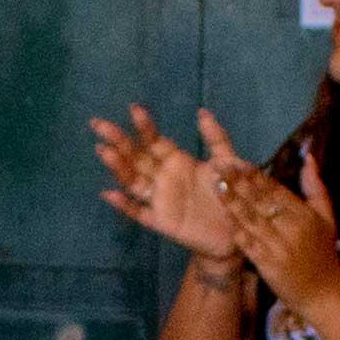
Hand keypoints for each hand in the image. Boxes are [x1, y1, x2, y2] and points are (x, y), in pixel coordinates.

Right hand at [90, 107, 252, 262]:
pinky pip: (139, 212)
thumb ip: (216, 138)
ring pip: (133, 181)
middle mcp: (164, 178)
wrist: (240, 230)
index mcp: (177, 161)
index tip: (133, 109)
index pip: (154, 140)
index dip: (144, 126)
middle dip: (118, 140)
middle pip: (136, 157)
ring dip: (118, 167)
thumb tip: (202, 112)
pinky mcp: (162, 222)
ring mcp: (161, 199)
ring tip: (104, 151)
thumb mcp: (228, 161)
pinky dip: (124, 204)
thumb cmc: (233, 194)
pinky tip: (108, 194)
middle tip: (98, 123)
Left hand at [213, 155, 339, 312]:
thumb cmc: (323, 254)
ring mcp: (279, 247)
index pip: (277, 190)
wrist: (323, 295)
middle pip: (261, 201)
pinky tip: (223, 216)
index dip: (256, 175)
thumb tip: (310, 158)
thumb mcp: (327, 219)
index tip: (238, 161)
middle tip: (219, 166)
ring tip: (217, 185)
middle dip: (240, 182)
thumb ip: (316, 188)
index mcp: (306, 215)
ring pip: (252, 220)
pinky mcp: (268, 265)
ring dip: (233, 202)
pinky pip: (248, 243)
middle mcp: (292, 228)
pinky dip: (236, 229)